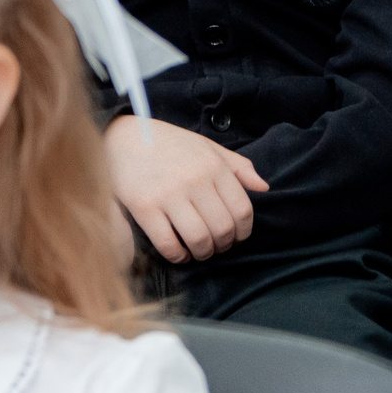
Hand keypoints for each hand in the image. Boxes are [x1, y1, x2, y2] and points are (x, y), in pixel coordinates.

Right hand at [105, 115, 268, 262]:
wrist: (127, 136)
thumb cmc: (172, 144)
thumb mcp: (210, 147)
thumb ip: (239, 167)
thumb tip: (264, 188)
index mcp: (215, 167)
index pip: (242, 210)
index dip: (244, 231)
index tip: (238, 237)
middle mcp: (196, 181)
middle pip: (223, 228)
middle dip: (224, 245)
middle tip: (219, 247)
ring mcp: (169, 195)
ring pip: (199, 238)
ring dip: (204, 253)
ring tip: (201, 252)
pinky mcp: (144, 207)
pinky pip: (167, 242)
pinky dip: (177, 255)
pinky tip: (180, 254)